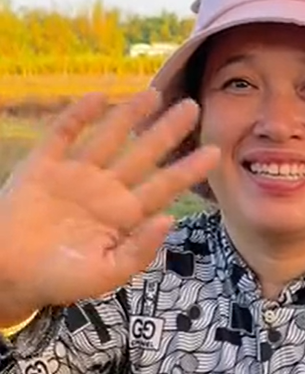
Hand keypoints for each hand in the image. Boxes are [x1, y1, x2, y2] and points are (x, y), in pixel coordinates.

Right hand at [0, 89, 218, 324]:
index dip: (188, 170)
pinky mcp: (43, 166)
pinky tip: (99, 96)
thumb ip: (139, 250)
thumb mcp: (108, 273)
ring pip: (109, 138)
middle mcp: (105, 190)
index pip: (164, 187)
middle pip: (143, 155)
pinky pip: (64, 134)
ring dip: (130, 115)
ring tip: (154, 93)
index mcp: (124, 216)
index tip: (216, 152)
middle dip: (167, 131)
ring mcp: (75, 175)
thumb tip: (168, 219)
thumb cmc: (60, 280)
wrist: (10, 275)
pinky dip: (79, 115)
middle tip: (193, 106)